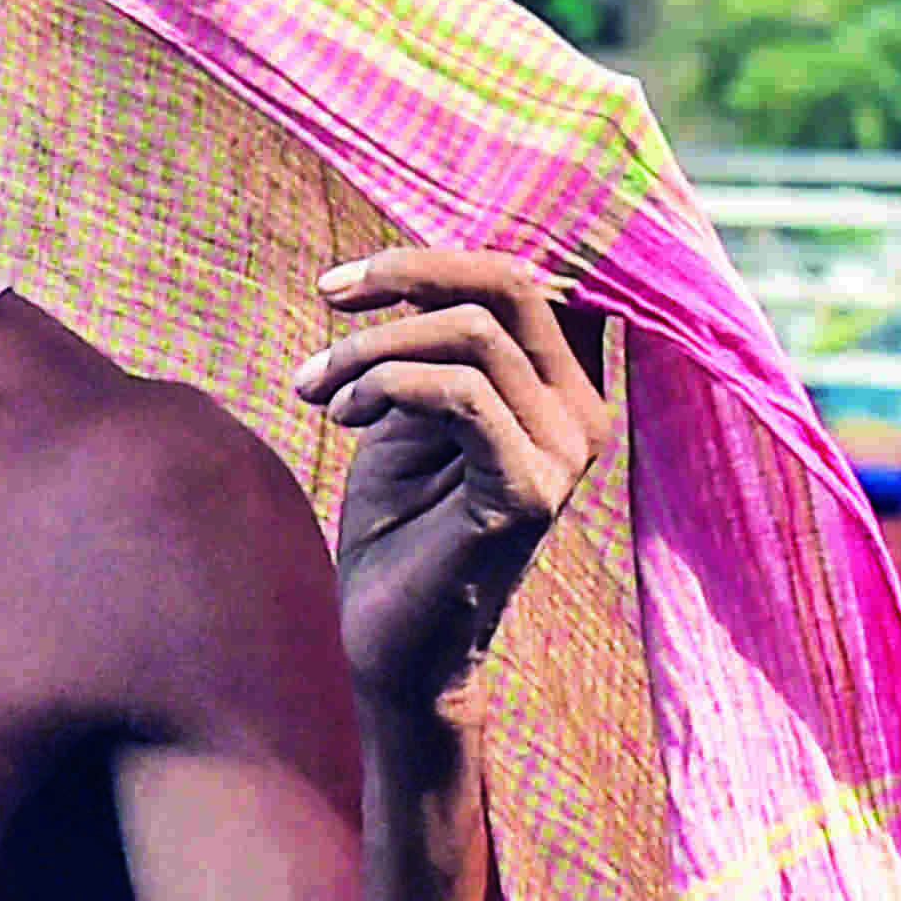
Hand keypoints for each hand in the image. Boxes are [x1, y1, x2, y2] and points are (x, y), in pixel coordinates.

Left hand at [292, 248, 611, 704]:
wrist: (390, 643)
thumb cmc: (397, 528)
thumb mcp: (407, 412)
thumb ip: (428, 345)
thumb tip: (412, 270)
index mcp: (560, 385)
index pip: (524, 275)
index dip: (438, 256)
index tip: (346, 284)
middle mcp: (581, 411)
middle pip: (514, 280)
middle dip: (408, 273)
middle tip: (328, 297)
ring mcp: (565, 453)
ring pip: (474, 334)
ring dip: (372, 349)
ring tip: (320, 393)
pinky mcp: (531, 492)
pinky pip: (464, 394)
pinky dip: (390, 385)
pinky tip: (344, 418)